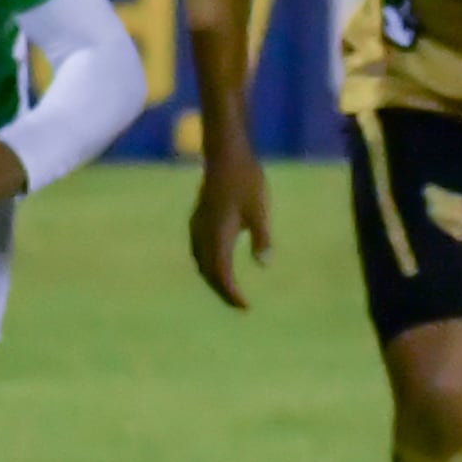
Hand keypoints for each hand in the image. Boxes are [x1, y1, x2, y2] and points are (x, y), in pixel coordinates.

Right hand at [187, 135, 270, 307]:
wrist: (226, 155)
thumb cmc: (246, 181)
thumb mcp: (260, 210)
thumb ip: (262, 238)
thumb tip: (264, 265)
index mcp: (218, 236)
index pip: (222, 274)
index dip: (232, 293)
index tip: (245, 306)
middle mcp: (203, 234)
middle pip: (208, 272)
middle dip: (222, 291)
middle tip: (239, 304)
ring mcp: (197, 226)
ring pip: (200, 261)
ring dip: (213, 278)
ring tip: (228, 288)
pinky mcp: (198, 218)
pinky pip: (198, 250)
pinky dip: (207, 264)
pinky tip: (216, 262)